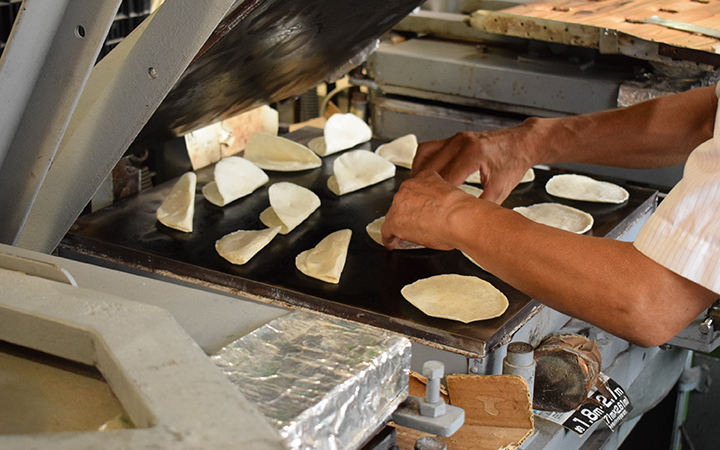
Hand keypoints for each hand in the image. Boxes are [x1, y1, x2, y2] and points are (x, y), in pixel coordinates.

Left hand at [381, 170, 477, 249]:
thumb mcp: (452, 196)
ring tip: (407, 235)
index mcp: (425, 177)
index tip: (419, 209)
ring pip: (394, 215)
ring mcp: (399, 204)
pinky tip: (392, 243)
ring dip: (400, 224)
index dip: (416, 202)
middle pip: (402, 202)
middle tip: (417, 224)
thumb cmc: (462, 211)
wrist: (459, 218)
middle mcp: (409, 187)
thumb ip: (442, 199)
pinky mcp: (394, 221)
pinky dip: (389, 238)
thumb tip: (442, 211)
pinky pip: (387, 231)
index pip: (414, 189)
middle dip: (407, 212)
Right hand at [412, 120, 543, 203]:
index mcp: (472, 155)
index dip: (434, 195)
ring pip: (424, 156)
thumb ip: (481, 205)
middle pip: (429, 167)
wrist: (522, 143)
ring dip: (418, 173)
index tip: (429, 208)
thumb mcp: (500, 190)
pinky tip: (423, 174)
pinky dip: (423, 162)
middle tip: (420, 203)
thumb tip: (466, 221)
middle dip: (422, 186)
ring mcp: (455, 139)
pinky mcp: (453, 138)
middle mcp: (460, 143)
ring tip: (419, 189)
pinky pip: (428, 148)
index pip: (444, 178)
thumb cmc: (513, 162)